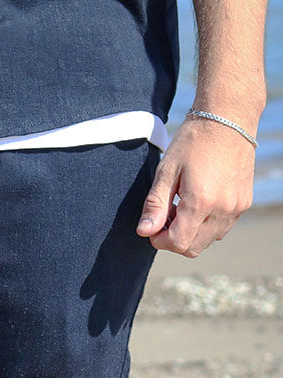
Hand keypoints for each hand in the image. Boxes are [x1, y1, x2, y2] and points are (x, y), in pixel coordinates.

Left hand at [136, 115, 256, 256]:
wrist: (229, 118)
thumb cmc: (194, 140)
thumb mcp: (167, 170)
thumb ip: (155, 205)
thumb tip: (144, 232)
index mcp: (202, 201)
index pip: (178, 243)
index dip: (160, 240)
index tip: (153, 226)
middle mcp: (223, 209)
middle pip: (192, 248)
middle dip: (174, 239)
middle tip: (167, 214)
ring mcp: (237, 208)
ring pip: (207, 241)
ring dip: (191, 233)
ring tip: (182, 206)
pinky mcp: (244, 204)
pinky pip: (221, 229)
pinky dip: (206, 225)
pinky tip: (199, 203)